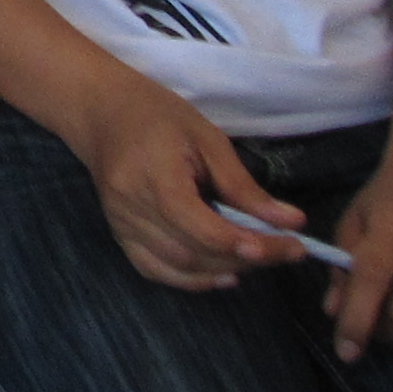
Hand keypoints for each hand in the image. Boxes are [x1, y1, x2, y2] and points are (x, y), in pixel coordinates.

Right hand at [50, 65, 314, 291]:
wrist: (100, 111)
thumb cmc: (157, 115)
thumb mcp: (207, 139)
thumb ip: (244, 186)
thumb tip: (291, 221)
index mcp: (154, 176)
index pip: (203, 227)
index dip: (248, 244)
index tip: (292, 245)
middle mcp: (131, 207)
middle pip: (194, 252)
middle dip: (246, 258)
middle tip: (285, 250)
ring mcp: (121, 225)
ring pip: (179, 267)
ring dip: (224, 270)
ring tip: (258, 257)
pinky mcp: (119, 235)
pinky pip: (156, 271)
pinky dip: (192, 280)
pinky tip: (221, 273)